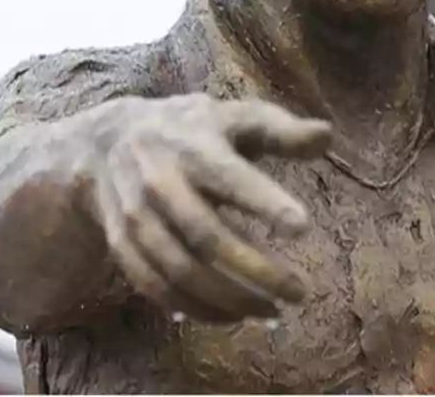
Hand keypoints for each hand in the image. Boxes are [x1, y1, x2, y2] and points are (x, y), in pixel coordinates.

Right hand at [80, 94, 330, 322]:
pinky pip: (155, 287)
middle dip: (256, 270)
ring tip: (272, 311)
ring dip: (228, 299)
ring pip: (180, 271)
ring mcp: (137, 217)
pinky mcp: (122, 245)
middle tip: (299, 292)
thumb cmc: (195, 129)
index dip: (266, 203)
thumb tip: (327, 134)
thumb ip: (281, 130)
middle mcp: (161, 183)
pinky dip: (193, 308)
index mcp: (196, 146)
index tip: (303, 227)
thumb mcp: (237, 117)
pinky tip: (231, 317)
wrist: (107, 140)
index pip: (232, 179)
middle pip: (207, 237)